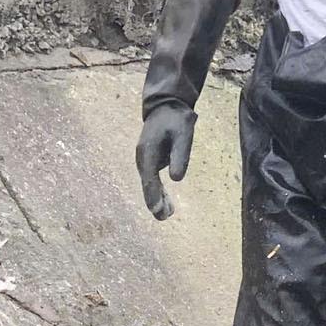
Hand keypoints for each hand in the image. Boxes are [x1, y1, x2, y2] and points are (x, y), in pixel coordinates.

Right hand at [137, 102, 197, 219]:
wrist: (166, 108)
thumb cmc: (175, 120)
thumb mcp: (183, 134)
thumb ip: (180, 155)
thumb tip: (176, 178)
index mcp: (147, 151)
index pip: (149, 178)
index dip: (153, 195)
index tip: (157, 210)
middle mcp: (142, 158)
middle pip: (147, 184)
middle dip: (154, 202)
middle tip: (163, 217)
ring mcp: (145, 161)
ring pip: (150, 184)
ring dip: (157, 199)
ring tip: (167, 215)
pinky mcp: (151, 162)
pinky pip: (153, 180)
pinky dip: (158, 192)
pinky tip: (166, 204)